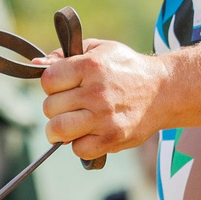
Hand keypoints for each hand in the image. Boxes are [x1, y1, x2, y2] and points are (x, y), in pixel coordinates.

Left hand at [42, 40, 170, 161]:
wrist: (164, 91)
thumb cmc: (127, 69)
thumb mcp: (100, 50)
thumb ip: (65, 55)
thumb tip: (35, 65)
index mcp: (91, 66)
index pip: (48, 81)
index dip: (51, 85)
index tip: (62, 87)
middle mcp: (96, 92)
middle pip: (49, 107)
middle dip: (55, 108)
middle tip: (70, 106)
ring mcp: (104, 117)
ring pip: (58, 130)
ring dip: (59, 130)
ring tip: (70, 125)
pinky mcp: (112, 138)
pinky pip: (78, 149)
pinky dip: (80, 145)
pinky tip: (89, 135)